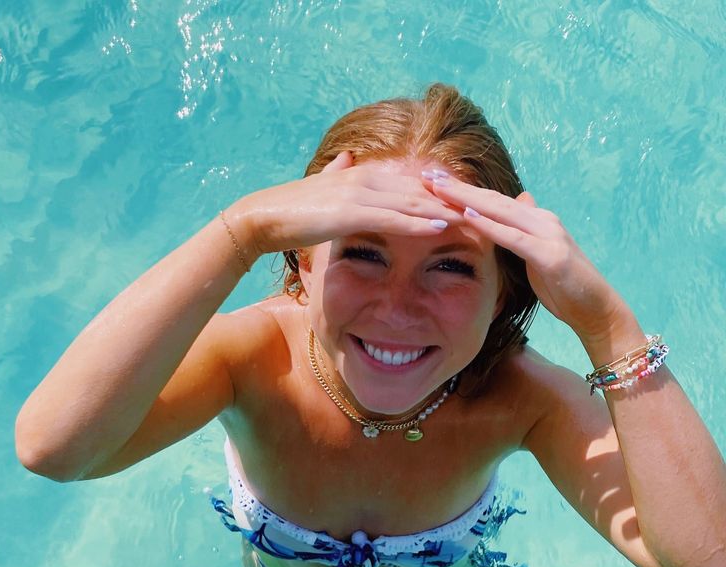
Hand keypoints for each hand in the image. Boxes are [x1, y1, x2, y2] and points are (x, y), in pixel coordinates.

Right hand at [229, 152, 464, 256]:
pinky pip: (394, 218)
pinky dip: (419, 222)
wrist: (263, 217)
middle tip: (483, 212)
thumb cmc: (292, 209)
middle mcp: (367, 180)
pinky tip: (441, 227)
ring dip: (446, 210)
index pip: (412, 186)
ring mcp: (360, 195)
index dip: (442, 194)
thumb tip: (346, 158)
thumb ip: (337, 172)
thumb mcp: (321, 187)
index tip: (468, 204)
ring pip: (413, 202)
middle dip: (453, 202)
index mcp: (364, 177)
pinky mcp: (351, 212)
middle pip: (421, 191)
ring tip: (476, 219)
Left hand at [422, 172, 630, 342]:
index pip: (494, 201)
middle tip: (427, 174)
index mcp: (537, 220)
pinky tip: (468, 216)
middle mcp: (542, 220)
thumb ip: (527, 228)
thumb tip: (520, 201)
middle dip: (458, 187)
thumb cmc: (565, 285)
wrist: (595, 308)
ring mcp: (547, 234)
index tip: (435, 180)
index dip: (464, 190)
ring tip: (438, 188)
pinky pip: (513, 238)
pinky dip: (490, 226)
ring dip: (466, 199)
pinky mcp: (549, 255)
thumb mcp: (540, 252)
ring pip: (499, 212)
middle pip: (492, 200)